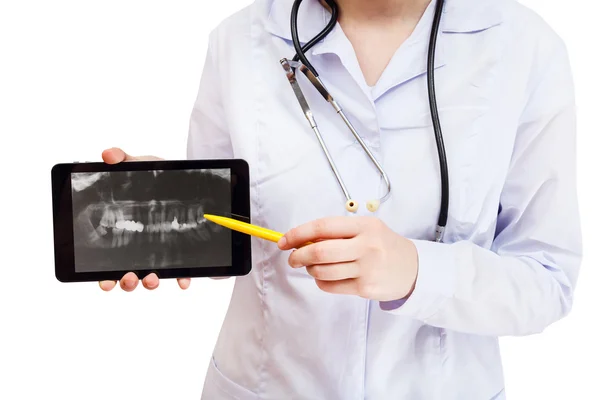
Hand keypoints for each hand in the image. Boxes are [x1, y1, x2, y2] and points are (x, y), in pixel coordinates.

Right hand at [98, 147, 190, 291]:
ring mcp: (163, 253)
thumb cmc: (161, 176)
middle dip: (126, 282)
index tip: (104, 281)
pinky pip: (181, 273)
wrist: (193, 181)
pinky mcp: (184, 255)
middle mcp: (142, 248)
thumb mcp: (143, 164)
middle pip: (128, 275)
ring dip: (149, 282)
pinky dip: (181, 278)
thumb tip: (107, 155)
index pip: (107, 261)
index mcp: (125, 232)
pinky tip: (182, 280)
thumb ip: (124, 159)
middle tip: (129, 278)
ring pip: (151, 277)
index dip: (103, 275)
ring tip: (151, 278)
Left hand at [278, 216, 417, 301]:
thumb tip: (303, 239)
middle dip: (299, 255)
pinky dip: (321, 282)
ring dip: (310, 269)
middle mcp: (367, 246)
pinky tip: (327, 277)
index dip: (298, 233)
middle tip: (293, 258)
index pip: (323, 227)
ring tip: (313, 267)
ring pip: (323, 271)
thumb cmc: (384, 246)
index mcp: (365, 226)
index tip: (284, 240)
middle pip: (319, 251)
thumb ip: (339, 233)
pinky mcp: (365, 288)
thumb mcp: (367, 230)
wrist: (414, 269)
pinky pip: (331, 286)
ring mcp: (367, 268)